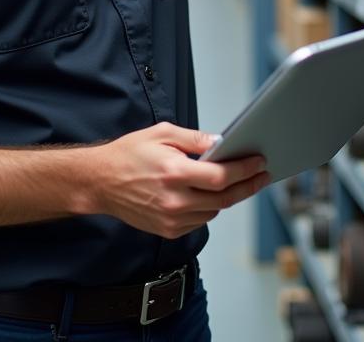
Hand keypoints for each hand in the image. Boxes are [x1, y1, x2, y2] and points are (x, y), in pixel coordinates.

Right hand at [92, 122, 270, 239]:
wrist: (101, 182)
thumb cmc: (128, 154)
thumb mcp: (162, 134)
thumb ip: (195, 139)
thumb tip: (221, 143)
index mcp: (174, 173)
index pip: (221, 177)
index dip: (245, 170)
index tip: (259, 163)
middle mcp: (174, 200)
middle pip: (224, 199)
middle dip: (248, 186)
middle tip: (262, 175)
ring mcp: (171, 219)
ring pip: (214, 212)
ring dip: (229, 197)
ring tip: (239, 182)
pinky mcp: (168, 230)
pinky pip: (200, 221)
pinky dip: (210, 208)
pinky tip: (211, 194)